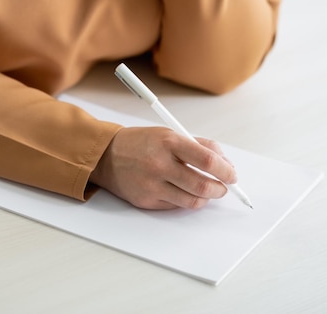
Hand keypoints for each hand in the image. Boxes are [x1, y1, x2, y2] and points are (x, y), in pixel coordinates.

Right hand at [89, 126, 236, 209]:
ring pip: (193, 201)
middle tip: (223, 187)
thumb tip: (224, 163)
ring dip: (206, 198)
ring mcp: (153, 184)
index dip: (225, 170)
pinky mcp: (147, 201)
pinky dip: (186, 201)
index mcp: (169, 142)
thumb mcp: (169, 134)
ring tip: (206, 190)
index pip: (207, 159)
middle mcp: (160, 164)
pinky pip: (176, 206)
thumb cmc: (142, 143)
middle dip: (220, 189)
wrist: (107, 156)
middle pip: (203, 185)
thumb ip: (198, 145)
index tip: (232, 174)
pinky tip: (184, 192)